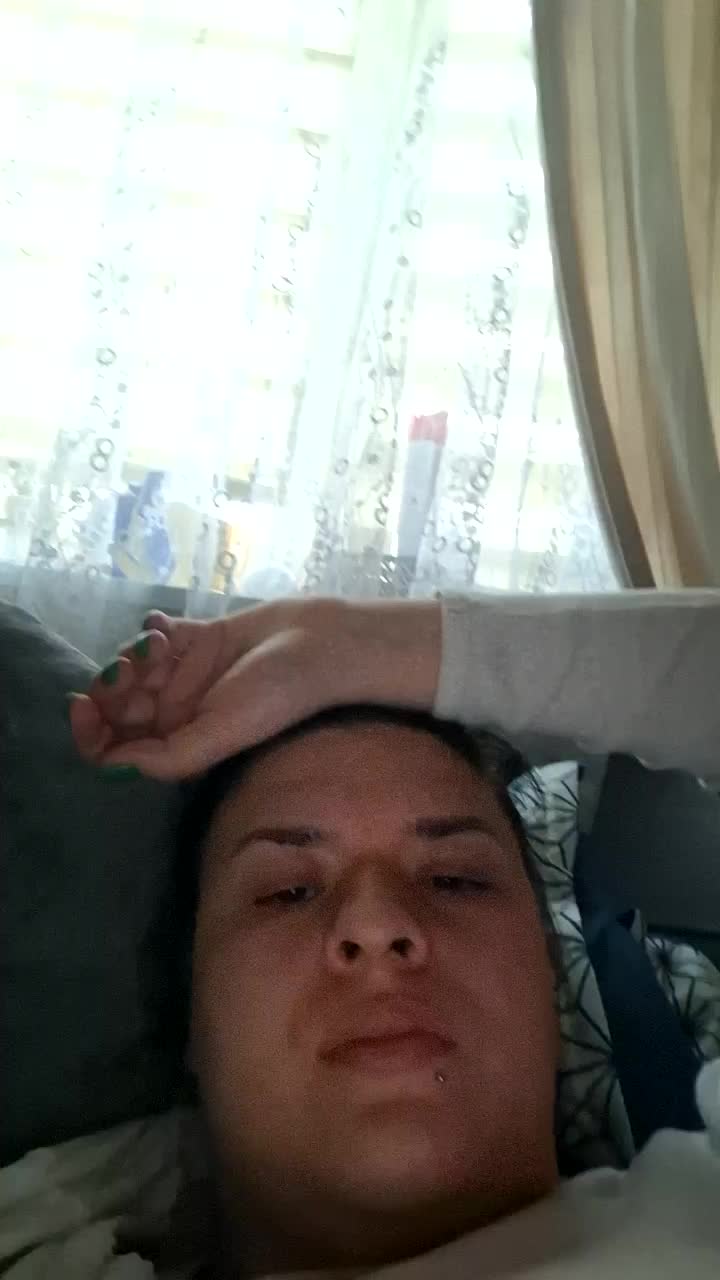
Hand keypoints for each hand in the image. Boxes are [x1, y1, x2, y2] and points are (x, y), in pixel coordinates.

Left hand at [69, 597, 441, 779]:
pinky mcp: (197, 639)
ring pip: (132, 668)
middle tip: (130, 666)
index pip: (117, 749)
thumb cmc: (275, 698)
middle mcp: (178, 714)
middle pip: (117, 707)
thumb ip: (167, 757)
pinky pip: (156, 635)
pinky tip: (161, 627)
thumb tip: (110, 766)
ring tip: (158, 645)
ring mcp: (186, 675)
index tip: (82, 701)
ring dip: (133, 654)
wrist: (318, 646)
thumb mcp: (219, 736)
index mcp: (179, 745)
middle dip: (112, 686)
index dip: (90, 732)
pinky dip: (150, 630)